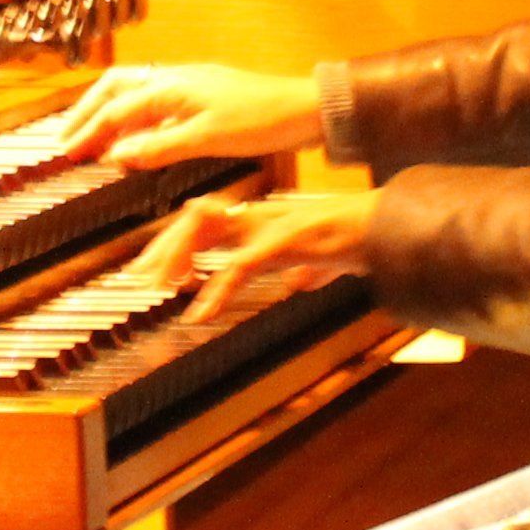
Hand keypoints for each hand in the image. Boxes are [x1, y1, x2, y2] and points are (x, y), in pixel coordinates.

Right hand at [54, 61, 324, 168]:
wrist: (305, 110)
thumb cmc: (262, 121)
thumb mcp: (207, 139)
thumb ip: (159, 147)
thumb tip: (117, 156)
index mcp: (171, 86)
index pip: (116, 109)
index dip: (89, 131)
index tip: (67, 151)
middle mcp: (175, 80)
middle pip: (116, 88)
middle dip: (88, 112)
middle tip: (69, 139)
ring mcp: (189, 86)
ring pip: (135, 93)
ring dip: (111, 115)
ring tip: (94, 140)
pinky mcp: (203, 97)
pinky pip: (156, 104)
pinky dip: (136, 120)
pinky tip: (136, 140)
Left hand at [139, 188, 376, 325]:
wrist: (388, 230)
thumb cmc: (356, 242)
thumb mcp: (321, 261)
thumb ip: (304, 269)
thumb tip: (298, 282)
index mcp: (263, 218)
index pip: (206, 219)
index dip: (176, 241)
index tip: (153, 268)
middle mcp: (260, 215)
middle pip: (197, 218)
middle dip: (165, 247)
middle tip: (141, 279)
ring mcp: (271, 225)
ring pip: (209, 230)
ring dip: (179, 257)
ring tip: (162, 289)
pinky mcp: (286, 242)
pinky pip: (241, 265)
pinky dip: (217, 290)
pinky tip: (201, 313)